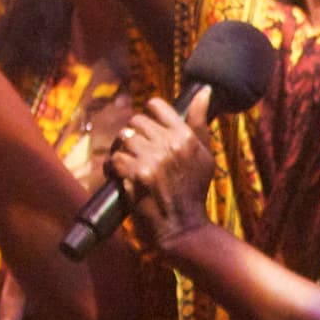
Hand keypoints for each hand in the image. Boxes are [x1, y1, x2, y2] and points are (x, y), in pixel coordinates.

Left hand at [100, 93, 221, 249]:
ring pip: (124, 139)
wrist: (183, 227)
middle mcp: (170, 145)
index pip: (156, 106)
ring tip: (128, 164)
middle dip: (133, 135)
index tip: (148, 129)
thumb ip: (200, 122)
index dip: (148, 115)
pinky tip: (121, 175)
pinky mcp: (136, 176)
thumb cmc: (194, 191)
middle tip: (136, 151)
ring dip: (122, 151)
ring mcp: (152, 160)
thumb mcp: (205, 156)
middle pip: (136, 122)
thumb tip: (204, 91)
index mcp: (186, 137)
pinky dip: (114, 168)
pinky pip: (115, 158)